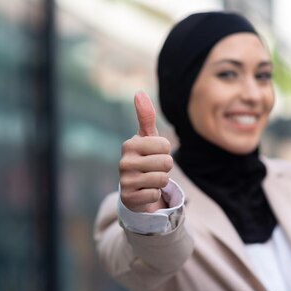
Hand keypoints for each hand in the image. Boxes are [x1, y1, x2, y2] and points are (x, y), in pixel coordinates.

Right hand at [119, 92, 172, 212]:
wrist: (135, 189)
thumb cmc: (145, 158)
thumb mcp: (147, 138)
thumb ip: (146, 116)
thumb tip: (139, 92)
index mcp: (130, 144)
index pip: (165, 145)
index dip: (166, 151)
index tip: (155, 154)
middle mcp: (124, 162)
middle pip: (166, 163)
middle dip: (166, 168)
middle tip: (155, 170)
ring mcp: (124, 181)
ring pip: (162, 179)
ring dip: (161, 182)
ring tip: (151, 180)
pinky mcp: (128, 198)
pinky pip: (155, 194)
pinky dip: (154, 195)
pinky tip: (145, 192)